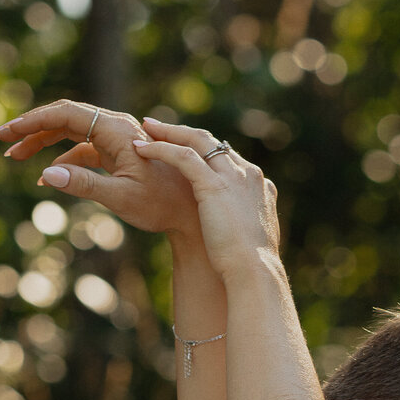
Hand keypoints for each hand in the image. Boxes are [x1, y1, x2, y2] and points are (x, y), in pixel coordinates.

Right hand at [0, 99, 201, 242]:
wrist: (191, 212)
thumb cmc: (162, 205)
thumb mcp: (120, 197)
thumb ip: (83, 184)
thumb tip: (44, 174)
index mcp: (116, 131)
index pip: (65, 114)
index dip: (33, 121)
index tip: (7, 133)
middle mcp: (115, 128)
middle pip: (64, 118)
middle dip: (31, 128)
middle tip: (0, 140)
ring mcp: (116, 140)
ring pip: (71, 132)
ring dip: (43, 141)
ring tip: (14, 156)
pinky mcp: (118, 154)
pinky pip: (83, 149)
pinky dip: (62, 158)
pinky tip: (44, 176)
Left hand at [131, 118, 280, 284]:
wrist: (254, 272)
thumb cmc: (250, 267)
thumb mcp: (252, 240)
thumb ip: (245, 226)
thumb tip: (238, 234)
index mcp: (259, 185)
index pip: (227, 158)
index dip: (203, 151)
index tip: (184, 148)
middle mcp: (247, 174)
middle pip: (212, 142)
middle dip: (184, 132)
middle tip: (159, 126)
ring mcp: (232, 177)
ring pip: (197, 140)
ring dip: (169, 132)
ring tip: (146, 128)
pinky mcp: (213, 185)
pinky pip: (182, 156)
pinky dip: (160, 148)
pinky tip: (141, 149)